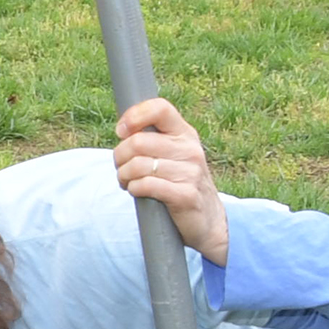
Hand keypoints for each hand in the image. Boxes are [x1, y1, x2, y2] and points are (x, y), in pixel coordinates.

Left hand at [113, 97, 227, 264]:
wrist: (208, 220)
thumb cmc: (181, 184)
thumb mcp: (174, 155)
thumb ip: (153, 140)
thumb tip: (122, 130)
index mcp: (185, 134)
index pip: (160, 108)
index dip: (134, 115)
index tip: (121, 131)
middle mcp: (190, 149)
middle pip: (138, 141)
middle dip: (119, 157)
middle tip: (121, 168)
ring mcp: (190, 172)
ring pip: (137, 165)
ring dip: (124, 176)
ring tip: (127, 182)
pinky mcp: (185, 195)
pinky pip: (146, 185)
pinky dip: (134, 189)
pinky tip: (137, 191)